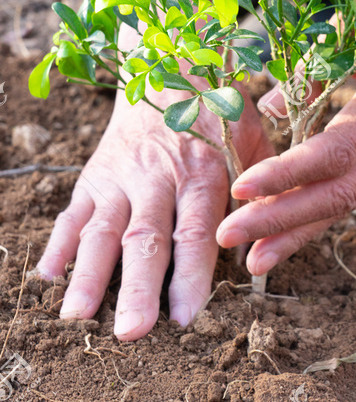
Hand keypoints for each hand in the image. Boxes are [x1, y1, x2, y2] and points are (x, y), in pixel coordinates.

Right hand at [34, 28, 273, 340]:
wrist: (165, 69)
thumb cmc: (217, 116)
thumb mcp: (250, 142)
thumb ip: (259, 191)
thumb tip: (263, 248)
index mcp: (200, 172)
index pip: (194, 232)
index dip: (190, 275)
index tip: (185, 317)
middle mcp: (157, 177)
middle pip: (144, 239)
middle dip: (137, 288)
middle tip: (131, 333)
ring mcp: (120, 177)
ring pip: (101, 230)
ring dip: (89, 275)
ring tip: (78, 317)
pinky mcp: (93, 176)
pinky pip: (73, 212)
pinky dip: (59, 243)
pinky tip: (47, 276)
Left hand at [216, 0, 355, 274]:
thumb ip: (314, 69)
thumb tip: (267, 109)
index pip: (337, 151)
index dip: (288, 174)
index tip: (240, 189)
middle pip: (341, 192)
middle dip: (282, 219)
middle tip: (229, 238)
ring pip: (348, 202)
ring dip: (297, 231)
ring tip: (253, 258)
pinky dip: (318, 213)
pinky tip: (285, 233)